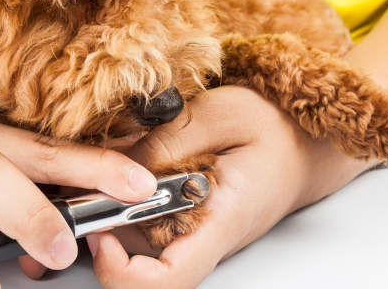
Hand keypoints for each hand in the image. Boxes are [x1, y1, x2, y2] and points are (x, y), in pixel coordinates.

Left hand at [85, 86, 373, 287]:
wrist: (300, 142)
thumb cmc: (274, 128)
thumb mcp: (221, 115)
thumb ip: (169, 142)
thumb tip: (117, 169)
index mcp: (220, 220)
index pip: (168, 279)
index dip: (122, 271)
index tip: (101, 233)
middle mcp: (202, 237)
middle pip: (138, 260)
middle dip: (102, 223)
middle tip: (87, 179)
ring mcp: (193, 232)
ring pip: (134, 238)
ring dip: (110, 203)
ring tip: (109, 158)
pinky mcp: (185, 219)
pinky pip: (144, 219)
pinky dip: (125, 194)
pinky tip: (128, 161)